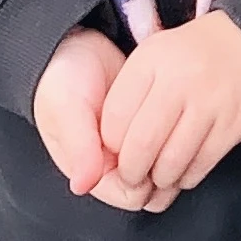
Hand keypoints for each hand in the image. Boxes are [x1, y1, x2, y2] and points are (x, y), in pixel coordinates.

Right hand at [30, 25, 161, 214]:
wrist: (76, 44)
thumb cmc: (63, 78)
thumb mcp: (66, 109)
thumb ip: (78, 147)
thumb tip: (82, 185)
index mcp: (91, 171)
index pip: (131, 197)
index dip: (146, 180)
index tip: (150, 151)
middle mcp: (114, 166)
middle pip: (154, 191)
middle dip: (166, 169)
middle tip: (168, 135)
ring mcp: (134, 149)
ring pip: (167, 170)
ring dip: (174, 152)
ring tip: (172, 123)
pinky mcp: (149, 129)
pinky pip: (172, 145)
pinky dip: (177, 135)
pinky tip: (176, 115)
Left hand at [97, 15, 240, 209]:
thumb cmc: (189, 58)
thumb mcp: (150, 58)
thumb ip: (125, 97)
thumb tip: (103, 151)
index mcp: (152, 60)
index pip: (115, 119)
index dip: (110, 145)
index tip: (115, 152)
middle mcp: (181, 80)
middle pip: (142, 145)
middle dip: (131, 172)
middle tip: (132, 176)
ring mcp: (211, 102)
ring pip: (172, 162)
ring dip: (160, 178)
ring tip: (157, 174)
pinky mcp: (236, 121)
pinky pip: (202, 164)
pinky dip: (187, 176)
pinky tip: (182, 170)